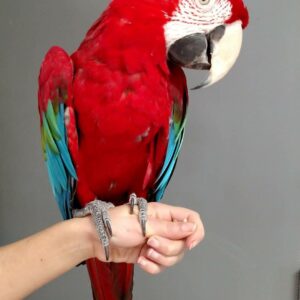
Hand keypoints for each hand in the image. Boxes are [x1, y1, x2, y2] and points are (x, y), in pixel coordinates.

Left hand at [87, 202, 204, 273]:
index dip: (195, 231)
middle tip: (151, 243)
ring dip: (160, 258)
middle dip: (168, 248)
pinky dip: (153, 266)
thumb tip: (192, 227)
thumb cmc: (116, 224)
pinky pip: (161, 265)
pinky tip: (141, 260)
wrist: (96, 239)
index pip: (191, 218)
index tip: (189, 244)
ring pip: (173, 256)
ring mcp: (156, 242)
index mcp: (164, 214)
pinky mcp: (148, 255)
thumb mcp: (144, 225)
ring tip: (145, 253)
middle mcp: (163, 228)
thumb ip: (169, 228)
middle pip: (183, 242)